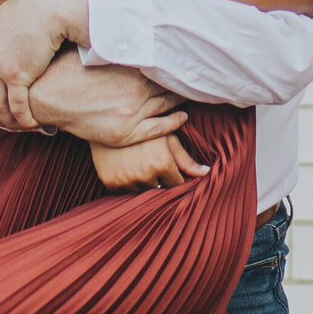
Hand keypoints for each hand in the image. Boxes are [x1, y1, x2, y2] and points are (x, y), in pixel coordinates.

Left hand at [0, 0, 87, 129]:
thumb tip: (9, 34)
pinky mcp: (17, 75)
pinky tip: (32, 124)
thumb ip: (4, 29)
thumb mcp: (11, 15)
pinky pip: (17, 106)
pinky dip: (23, 119)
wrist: (52, 5)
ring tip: (19, 126)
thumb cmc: (40, 7)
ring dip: (8, 120)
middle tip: (2, 123)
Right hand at [27, 50, 188, 146]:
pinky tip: (183, 117)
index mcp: (130, 65)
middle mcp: (135, 89)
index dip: (177, 58)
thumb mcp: (93, 48)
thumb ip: (116, 41)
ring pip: (168, 104)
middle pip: (170, 83)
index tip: (190, 53)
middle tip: (200, 73)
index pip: (165, 60)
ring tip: (192, 92)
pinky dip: (175, 122)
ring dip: (181, 98)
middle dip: (183, 78)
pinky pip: (159, 129)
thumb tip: (131, 20)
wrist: (43, 97)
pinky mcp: (124, 133)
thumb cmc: (66, 69)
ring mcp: (131, 113)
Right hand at [89, 135, 209, 192]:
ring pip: (142, 192)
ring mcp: (126, 180)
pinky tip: (127, 169)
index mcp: (162, 163)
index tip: (169, 168)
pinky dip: (128, 185)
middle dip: (160, 180)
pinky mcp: (111, 182)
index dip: (175, 176)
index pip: (177, 184)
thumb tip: (206, 173)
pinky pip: (124, 193)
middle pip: (160, 189)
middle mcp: (145, 174)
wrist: (106, 120)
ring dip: (143, 184)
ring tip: (138, 164)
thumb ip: (186, 159)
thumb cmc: (142, 128)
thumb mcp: (167, 138)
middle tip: (151, 163)